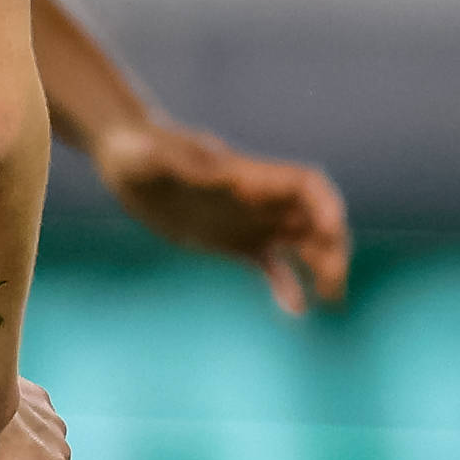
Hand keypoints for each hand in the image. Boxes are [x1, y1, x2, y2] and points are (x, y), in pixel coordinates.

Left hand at [97, 119, 351, 315]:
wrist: (126, 161)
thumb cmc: (137, 151)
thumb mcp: (151, 156)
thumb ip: (182, 163)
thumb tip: (226, 178)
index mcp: (248, 176)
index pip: (306, 185)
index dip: (326, 206)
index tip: (330, 234)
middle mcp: (258, 199)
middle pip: (314, 219)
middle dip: (333, 248)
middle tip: (332, 288)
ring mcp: (248, 220)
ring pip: (302, 243)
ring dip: (322, 266)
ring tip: (330, 300)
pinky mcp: (233, 241)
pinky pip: (271, 264)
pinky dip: (287, 285)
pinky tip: (298, 309)